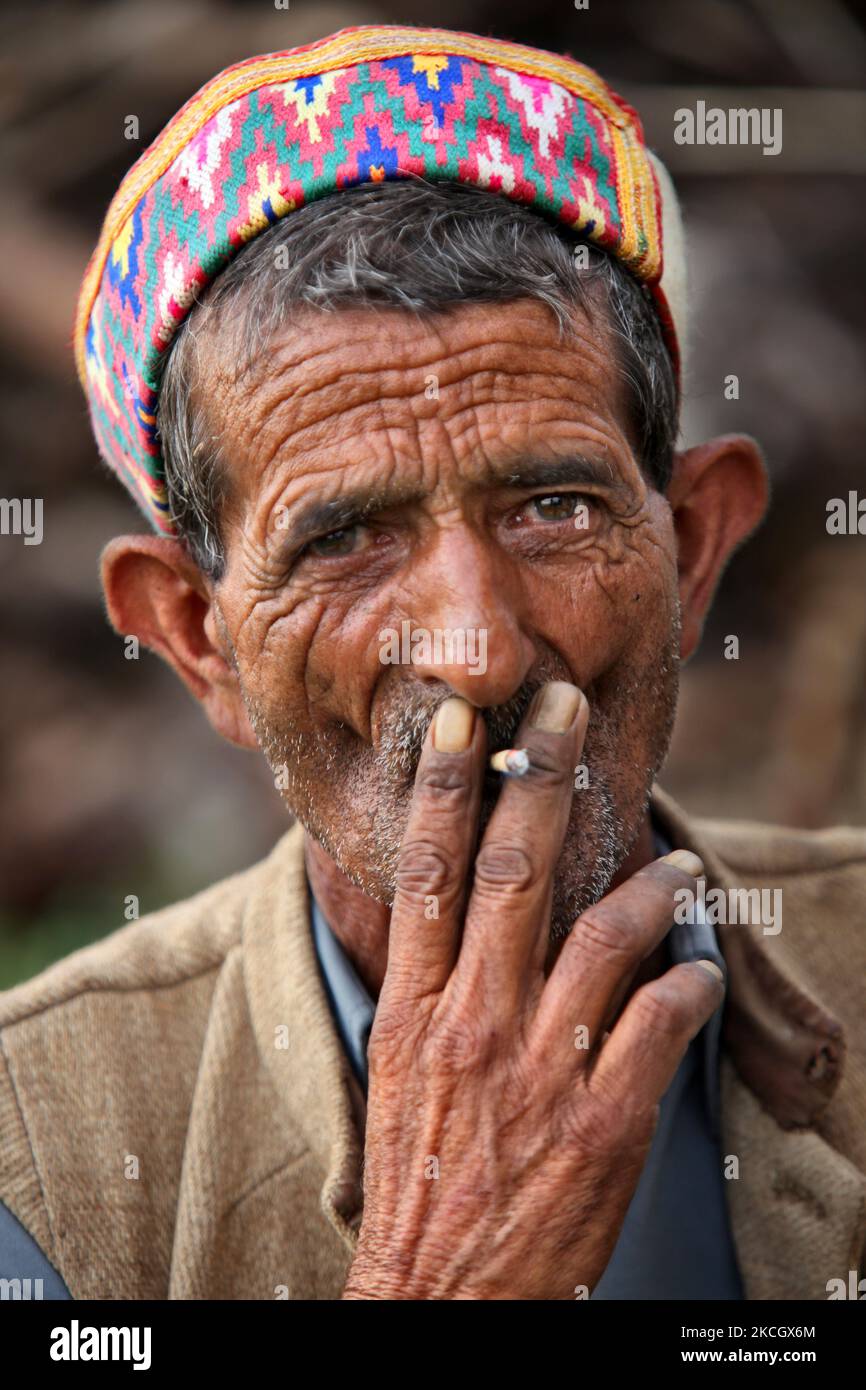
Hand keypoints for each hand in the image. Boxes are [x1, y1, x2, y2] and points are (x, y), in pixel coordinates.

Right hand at [342, 681, 722, 1299]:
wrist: (438, 1299)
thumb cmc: (419, 1182)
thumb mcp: (402, 1072)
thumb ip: (434, 991)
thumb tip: (461, 920)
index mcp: (418, 1007)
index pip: (426, 874)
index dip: (442, 788)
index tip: (460, 723)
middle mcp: (475, 1021)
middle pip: (512, 871)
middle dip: (540, 776)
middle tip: (565, 707)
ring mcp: (540, 1071)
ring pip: (603, 935)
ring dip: (649, 885)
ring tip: (676, 860)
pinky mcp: (602, 1122)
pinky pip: (659, 1024)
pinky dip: (687, 981)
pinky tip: (700, 966)